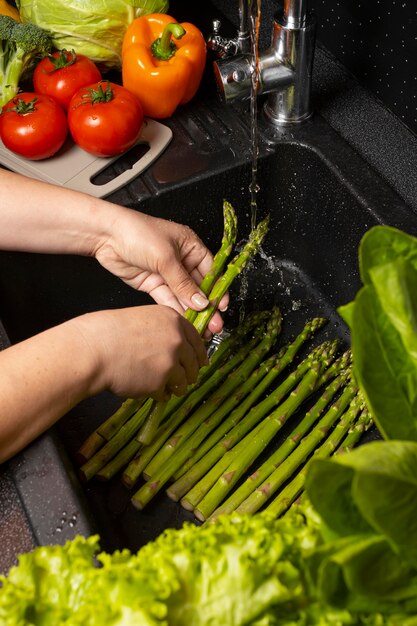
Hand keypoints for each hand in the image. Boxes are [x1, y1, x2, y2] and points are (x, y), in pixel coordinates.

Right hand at [71, 305, 207, 400]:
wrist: (93, 350)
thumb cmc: (108, 333)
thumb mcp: (142, 320)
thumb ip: (163, 331)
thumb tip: (176, 348)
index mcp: (172, 319)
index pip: (196, 339)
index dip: (199, 353)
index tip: (201, 362)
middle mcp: (177, 338)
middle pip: (194, 362)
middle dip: (190, 373)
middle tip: (185, 380)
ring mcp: (171, 360)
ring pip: (183, 380)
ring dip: (176, 386)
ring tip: (164, 388)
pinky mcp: (161, 381)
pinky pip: (166, 393)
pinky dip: (159, 394)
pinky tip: (148, 390)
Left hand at [93, 209, 227, 336]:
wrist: (106, 235)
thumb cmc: (138, 233)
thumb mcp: (166, 257)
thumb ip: (183, 283)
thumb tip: (201, 302)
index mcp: (190, 246)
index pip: (210, 271)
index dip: (217, 289)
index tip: (221, 306)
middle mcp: (181, 260)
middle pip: (198, 287)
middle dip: (206, 306)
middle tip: (214, 324)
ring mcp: (166, 273)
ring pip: (183, 296)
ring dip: (192, 312)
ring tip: (201, 328)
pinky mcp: (153, 283)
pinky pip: (168, 299)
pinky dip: (175, 310)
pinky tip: (184, 321)